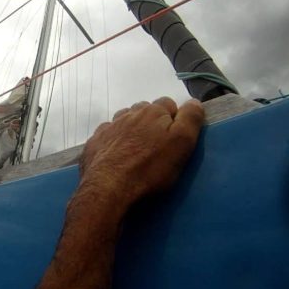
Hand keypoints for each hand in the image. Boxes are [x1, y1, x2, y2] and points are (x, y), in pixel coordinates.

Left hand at [79, 96, 203, 209]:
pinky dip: (113, 141)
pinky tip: (116, 156)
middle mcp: (129, 113)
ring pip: (124, 121)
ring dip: (131, 130)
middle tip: (156, 146)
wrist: (109, 186)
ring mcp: (109, 127)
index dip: (174, 118)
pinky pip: (107, 135)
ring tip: (136, 151)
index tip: (175, 137)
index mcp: (153, 112)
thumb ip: (190, 119)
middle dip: (152, 123)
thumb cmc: (151, 167)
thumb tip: (194, 102)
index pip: (168, 103)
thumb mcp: (182, 143)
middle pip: (145, 111)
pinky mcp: (94, 142)